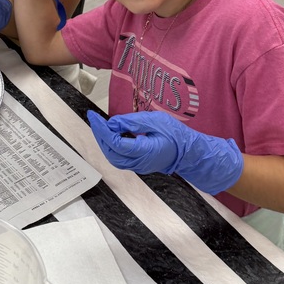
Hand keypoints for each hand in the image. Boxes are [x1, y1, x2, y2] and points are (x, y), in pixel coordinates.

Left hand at [87, 110, 243, 195]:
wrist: (189, 152)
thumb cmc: (176, 134)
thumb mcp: (155, 121)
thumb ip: (133, 122)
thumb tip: (112, 123)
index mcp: (145, 151)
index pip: (116, 143)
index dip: (102, 130)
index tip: (94, 117)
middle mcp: (139, 163)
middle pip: (111, 152)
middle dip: (100, 135)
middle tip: (94, 120)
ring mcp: (138, 167)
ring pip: (113, 158)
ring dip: (104, 142)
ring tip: (100, 126)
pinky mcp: (138, 165)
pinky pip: (119, 158)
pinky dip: (111, 147)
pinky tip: (111, 135)